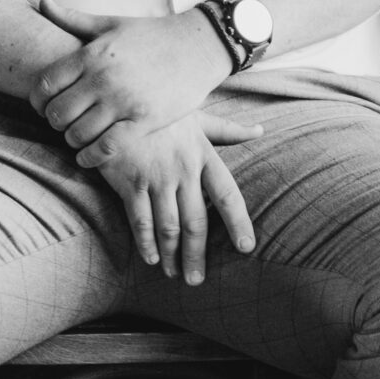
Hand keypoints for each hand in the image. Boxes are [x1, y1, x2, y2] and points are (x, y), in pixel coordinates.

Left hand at [32, 0, 233, 151]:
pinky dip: (90, 157)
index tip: (46, 105)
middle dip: (55, 121)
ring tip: (78, 136)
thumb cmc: (152, 35)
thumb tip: (42, 2)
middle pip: (58, 113)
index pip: (45, 85)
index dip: (38, 101)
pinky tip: (88, 155)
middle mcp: (104, 78)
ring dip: (72, 140)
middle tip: (63, 122)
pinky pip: (105, 148)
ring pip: (77, 134)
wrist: (199, 46)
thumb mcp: (111, 23)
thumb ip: (72, 18)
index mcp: (92, 54)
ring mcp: (124, 101)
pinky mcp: (143, 121)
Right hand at [85, 112, 260, 285]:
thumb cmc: (162, 111)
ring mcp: (156, 176)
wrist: (120, 99)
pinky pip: (140, 220)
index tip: (246, 248)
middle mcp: (183, 169)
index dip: (238, 223)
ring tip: (175, 274)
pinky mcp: (130, 181)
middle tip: (197, 280)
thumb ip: (228, 130)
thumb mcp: (197, 116)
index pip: (227, 194)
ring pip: (169, 226)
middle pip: (196, 221)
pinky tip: (151, 258)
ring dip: (172, 254)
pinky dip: (146, 243)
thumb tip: (260, 130)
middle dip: (197, 254)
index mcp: (204, 154)